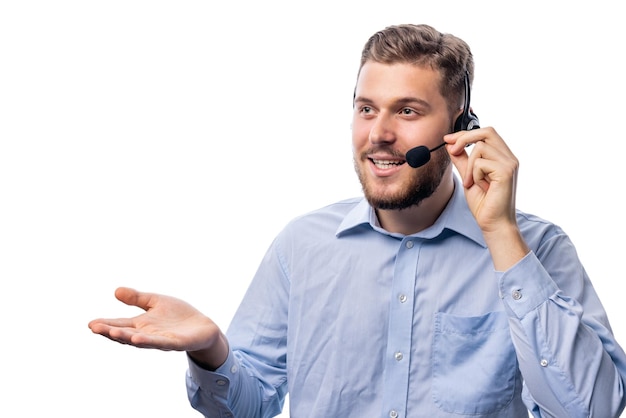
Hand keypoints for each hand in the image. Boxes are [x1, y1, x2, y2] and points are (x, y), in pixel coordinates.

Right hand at [89, 287, 227, 367]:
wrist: (203, 328)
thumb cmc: (178, 316)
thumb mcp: (156, 302)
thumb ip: (137, 298)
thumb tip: (116, 290)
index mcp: (142, 325)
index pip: (120, 325)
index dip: (106, 325)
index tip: (90, 324)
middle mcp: (148, 335)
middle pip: (126, 334)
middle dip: (110, 332)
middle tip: (95, 328)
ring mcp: (161, 340)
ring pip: (140, 340)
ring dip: (126, 338)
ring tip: (112, 333)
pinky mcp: (175, 343)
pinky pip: (160, 343)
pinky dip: (149, 341)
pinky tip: (138, 339)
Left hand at [444, 127, 517, 232]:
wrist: (493, 223)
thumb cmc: (484, 203)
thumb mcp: (468, 176)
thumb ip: (461, 160)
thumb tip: (450, 144)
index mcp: (502, 157)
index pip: (485, 133)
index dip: (465, 134)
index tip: (448, 139)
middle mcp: (509, 158)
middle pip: (487, 131)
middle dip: (465, 138)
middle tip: (452, 149)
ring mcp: (510, 163)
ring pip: (480, 148)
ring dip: (469, 166)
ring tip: (472, 183)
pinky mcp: (506, 171)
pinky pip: (481, 163)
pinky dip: (474, 175)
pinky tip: (481, 187)